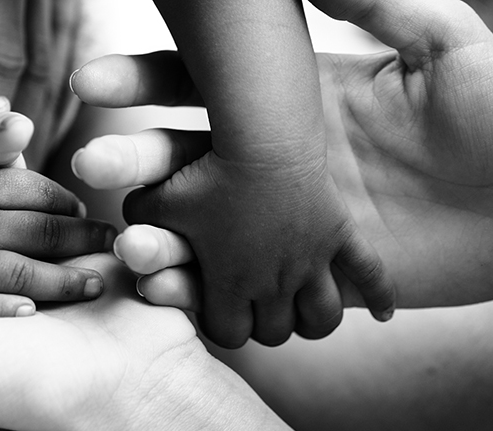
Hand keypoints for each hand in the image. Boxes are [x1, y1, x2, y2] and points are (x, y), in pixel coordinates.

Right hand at [74, 0, 492, 313]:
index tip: (92, 81)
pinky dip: (200, 293)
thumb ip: (380, 4)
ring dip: (158, 236)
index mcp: (297, 106)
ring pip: (201, 231)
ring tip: (132, 242)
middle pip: (185, 163)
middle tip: (94, 166)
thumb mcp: (446, 50)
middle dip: (134, 163)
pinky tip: (168, 288)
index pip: (202, 89)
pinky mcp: (305, 280)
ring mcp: (288, 225)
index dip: (142, 81)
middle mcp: (279, 166)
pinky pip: (242, 291)